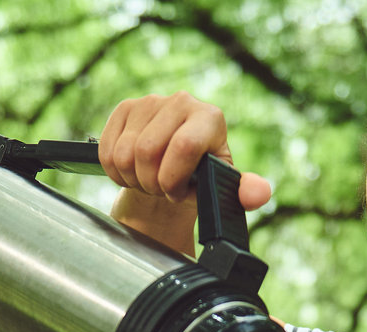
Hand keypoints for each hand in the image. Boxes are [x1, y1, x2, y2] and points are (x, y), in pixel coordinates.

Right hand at [99, 92, 271, 206]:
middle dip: (152, 184)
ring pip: (124, 153)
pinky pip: (107, 150)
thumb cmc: (202, 179)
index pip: (184, 146)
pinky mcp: (125, 109)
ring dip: (133, 179)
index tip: (177, 193)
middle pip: (148, 152)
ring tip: (149, 182)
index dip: (174, 179)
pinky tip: (131, 173)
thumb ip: (246, 191)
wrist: (175, 170)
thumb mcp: (224, 186)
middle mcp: (181, 101)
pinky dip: (115, 172)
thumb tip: (258, 194)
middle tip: (162, 190)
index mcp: (209, 118)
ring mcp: (150, 102)